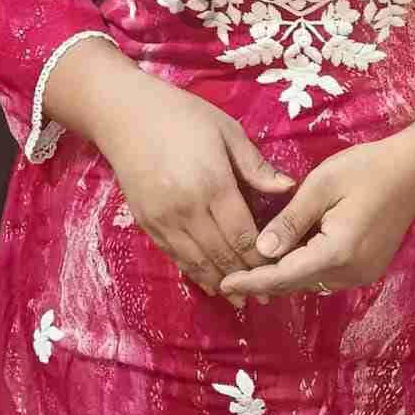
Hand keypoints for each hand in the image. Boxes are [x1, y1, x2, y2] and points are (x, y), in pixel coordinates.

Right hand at [92, 77, 296, 307]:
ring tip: (241, 299)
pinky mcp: (147, 225)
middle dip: (246, 277)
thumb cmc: (183, 116)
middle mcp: (188, 209)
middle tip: (268, 294)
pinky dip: (195, 273)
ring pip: (197, 263)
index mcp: (213, 185)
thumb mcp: (227, 131)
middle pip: (222, 254)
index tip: (281, 269)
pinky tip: (211, 282)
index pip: (243, 234)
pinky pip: (175, 257)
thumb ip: (255, 165)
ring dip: (221, 282)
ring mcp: (164, 220)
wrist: (126, 115)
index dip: (262, 257)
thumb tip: (288, 188)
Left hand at [217, 139, 414, 300]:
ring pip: (311, 282)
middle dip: (263, 281)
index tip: (224, 283)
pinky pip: (326, 275)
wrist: (414, 171)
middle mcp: (350, 272)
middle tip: (229, 277)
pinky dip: (303, 269)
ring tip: (251, 268)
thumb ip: (290, 220)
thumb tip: (261, 249)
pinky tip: (287, 256)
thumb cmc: (366, 169)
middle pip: (296, 284)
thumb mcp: (321, 185)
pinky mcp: (367, 268)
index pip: (284, 275)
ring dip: (283, 276)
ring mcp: (362, 274)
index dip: (252, 279)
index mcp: (336, 252)